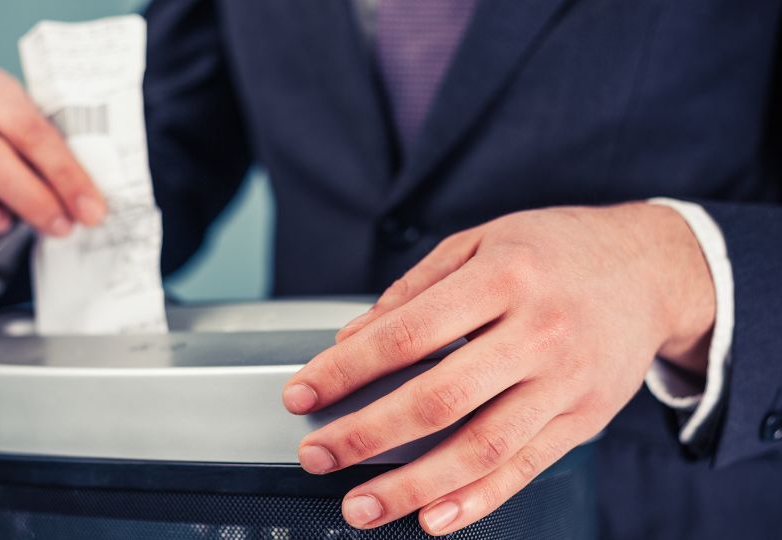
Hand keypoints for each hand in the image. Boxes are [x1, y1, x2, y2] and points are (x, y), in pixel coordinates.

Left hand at [283, 203, 714, 534]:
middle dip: (366, 434)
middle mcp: (537, 332)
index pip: (406, 333)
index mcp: (503, 277)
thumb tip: (353, 339)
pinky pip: (526, 469)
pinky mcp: (583, 419)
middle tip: (317, 454)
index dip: (346, 369)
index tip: (302, 392)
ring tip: (362, 506)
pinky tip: (434, 518)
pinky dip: (478, 501)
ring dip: (413, 485)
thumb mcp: (482, 241)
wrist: (651, 270)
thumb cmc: (556, 250)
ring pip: (481, 447)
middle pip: (438, 398)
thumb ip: (415, 289)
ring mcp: (565, 382)